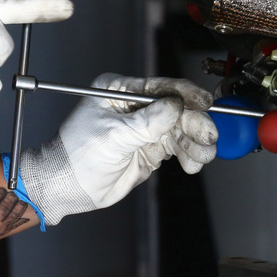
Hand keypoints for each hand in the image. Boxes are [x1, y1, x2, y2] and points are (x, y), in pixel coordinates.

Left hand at [18, 73, 217, 225]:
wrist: (67, 189)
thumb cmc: (77, 156)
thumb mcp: (114, 135)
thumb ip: (148, 121)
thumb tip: (177, 105)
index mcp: (120, 91)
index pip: (161, 87)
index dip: (186, 94)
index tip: (204, 102)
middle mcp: (135, 106)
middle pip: (177, 109)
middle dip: (195, 124)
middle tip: (209, 136)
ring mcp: (144, 127)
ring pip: (181, 129)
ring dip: (195, 142)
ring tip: (204, 156)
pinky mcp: (151, 147)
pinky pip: (178, 147)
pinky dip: (189, 154)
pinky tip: (193, 163)